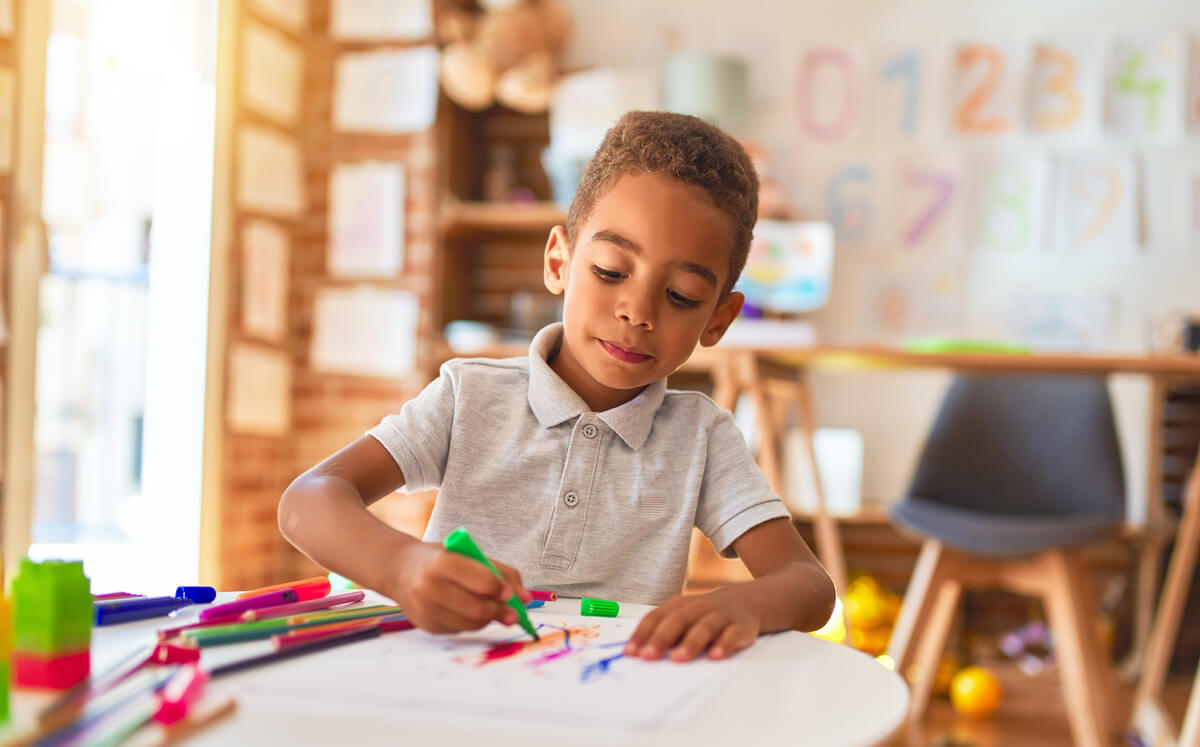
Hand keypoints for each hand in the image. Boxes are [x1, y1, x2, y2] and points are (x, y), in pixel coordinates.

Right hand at [387, 541, 530, 633]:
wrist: (400, 569)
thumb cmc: (441, 559)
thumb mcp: (468, 554)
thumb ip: (501, 572)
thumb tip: (526, 598)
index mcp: (442, 563)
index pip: (482, 581)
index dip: (501, 589)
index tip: (510, 593)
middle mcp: (430, 587)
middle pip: (477, 609)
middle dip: (500, 612)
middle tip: (512, 613)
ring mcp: (425, 610)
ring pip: (470, 624)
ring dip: (487, 619)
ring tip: (490, 608)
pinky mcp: (426, 626)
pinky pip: (459, 630)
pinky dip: (470, 623)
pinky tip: (466, 610)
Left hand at [625, 587, 760, 661]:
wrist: (747, 601)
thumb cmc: (705, 615)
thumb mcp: (684, 617)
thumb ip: (664, 632)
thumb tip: (638, 655)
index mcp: (679, 605)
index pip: (656, 617)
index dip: (642, 634)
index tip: (630, 652)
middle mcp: (698, 608)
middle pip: (678, 620)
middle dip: (661, 638)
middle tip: (648, 656)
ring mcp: (720, 616)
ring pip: (704, 627)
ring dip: (690, 643)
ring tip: (678, 659)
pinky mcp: (740, 626)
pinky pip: (732, 635)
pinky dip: (724, 645)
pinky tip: (715, 656)